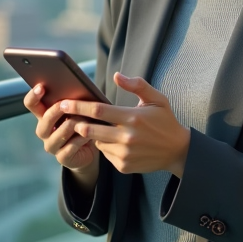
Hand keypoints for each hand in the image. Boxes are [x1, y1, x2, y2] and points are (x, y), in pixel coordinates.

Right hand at [24, 84, 99, 174]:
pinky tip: (90, 135)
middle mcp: (44, 131)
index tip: (41, 86)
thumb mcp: (77, 111)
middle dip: (58, 110)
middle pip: (45, 119)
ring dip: (75, 124)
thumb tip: (77, 86)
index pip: (31, 104)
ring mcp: (51, 145)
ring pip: (60, 132)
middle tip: (69, 103)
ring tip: (87, 118)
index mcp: (44, 116)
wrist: (89, 150)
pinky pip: (71, 146)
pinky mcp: (62, 158)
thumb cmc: (82, 124)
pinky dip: (82, 138)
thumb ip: (72, 100)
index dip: (33, 96)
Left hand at [61, 73, 190, 177]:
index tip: (64, 103)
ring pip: (97, 142)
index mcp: (133, 118)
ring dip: (93, 135)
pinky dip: (105, 146)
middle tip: (68, 116)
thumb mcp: (157, 99)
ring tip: (99, 127)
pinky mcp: (123, 166)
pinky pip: (105, 154)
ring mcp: (124, 153)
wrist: (177, 150)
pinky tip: (115, 141)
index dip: (79, 106)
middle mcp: (127, 137)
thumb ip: (137, 85)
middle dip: (77, 122)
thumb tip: (116, 76)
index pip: (98, 110)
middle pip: (90, 129)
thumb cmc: (165, 121)